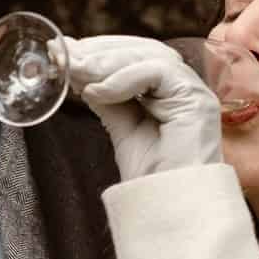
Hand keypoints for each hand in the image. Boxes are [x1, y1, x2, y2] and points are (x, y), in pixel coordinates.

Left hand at [65, 35, 223, 180]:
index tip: (64, 51)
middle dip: (98, 51)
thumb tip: (84, 77)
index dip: (100, 50)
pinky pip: (157, 72)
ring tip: (74, 72)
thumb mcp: (122, 130)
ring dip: (105, 62)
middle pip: (141, 49)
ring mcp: (193, 91)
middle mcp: (184, 87)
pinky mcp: (196, 99)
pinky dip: (122, 78)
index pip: (134, 56)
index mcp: (169, 92)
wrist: (171, 209)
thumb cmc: (153, 179)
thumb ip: (110, 102)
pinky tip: (96, 92)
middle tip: (63, 56)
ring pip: (148, 55)